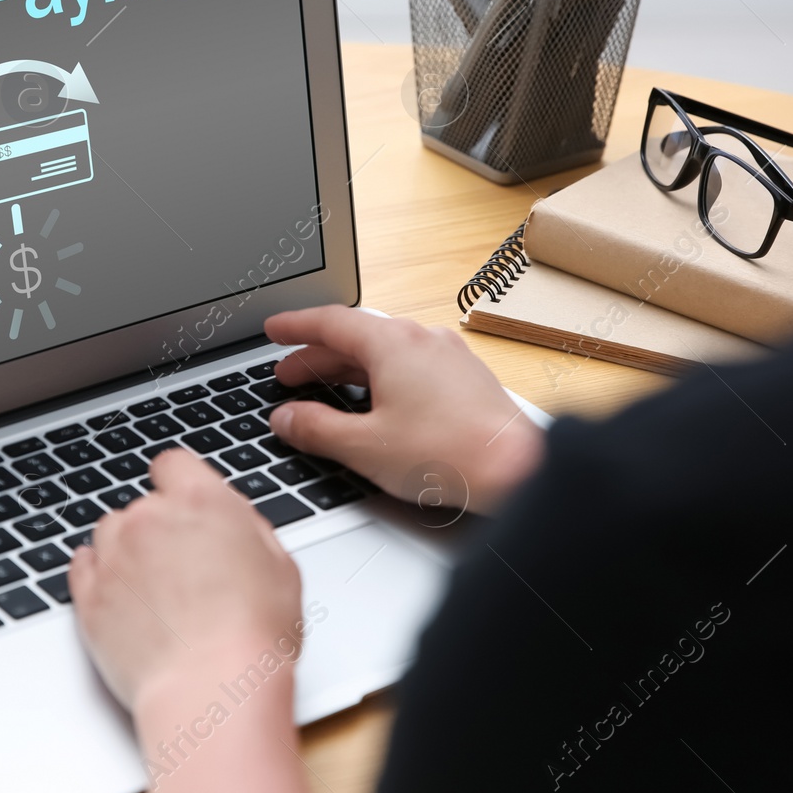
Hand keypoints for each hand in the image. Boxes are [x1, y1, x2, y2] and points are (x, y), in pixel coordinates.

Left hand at [70, 449, 304, 713]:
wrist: (210, 689)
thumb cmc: (253, 636)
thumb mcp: (281, 567)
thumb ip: (248, 529)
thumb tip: (233, 523)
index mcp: (200, 501)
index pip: (173, 463)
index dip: (179, 484)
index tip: (184, 505)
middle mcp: (150, 519)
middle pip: (142, 505)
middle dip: (159, 529)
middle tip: (185, 569)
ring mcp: (113, 557)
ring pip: (109, 533)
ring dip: (127, 551)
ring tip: (156, 592)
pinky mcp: (88, 597)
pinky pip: (82, 567)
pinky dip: (100, 576)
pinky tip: (124, 599)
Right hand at [264, 306, 543, 513]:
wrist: (518, 470)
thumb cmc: (449, 455)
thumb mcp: (364, 446)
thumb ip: (316, 429)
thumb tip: (286, 419)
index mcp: (393, 343)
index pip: (331, 322)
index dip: (295, 326)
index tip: (274, 329)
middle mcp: (423, 339)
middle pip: (357, 337)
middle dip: (318, 356)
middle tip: (289, 374)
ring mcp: (449, 357)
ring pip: (386, 352)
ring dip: (351, 368)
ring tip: (326, 390)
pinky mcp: (466, 379)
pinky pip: (412, 366)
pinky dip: (382, 378)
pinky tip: (377, 404)